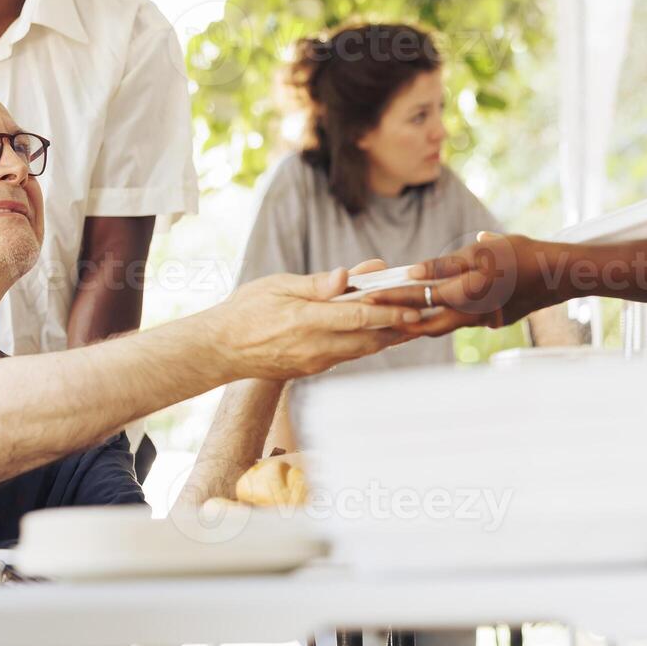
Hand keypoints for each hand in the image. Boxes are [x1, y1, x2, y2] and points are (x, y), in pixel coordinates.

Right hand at [218, 262, 421, 379]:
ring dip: (388, 339)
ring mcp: (314, 361)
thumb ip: (317, 283)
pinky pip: (346, 356)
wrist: (220, 349)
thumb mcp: (278, 285)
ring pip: (361, 351)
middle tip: (425, 317)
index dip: (388, 312)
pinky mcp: (311, 369)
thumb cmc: (246, 310)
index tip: (413, 307)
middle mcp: (314, 346)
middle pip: (368, 340)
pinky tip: (379, 334)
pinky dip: (366, 344)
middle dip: (400, 329)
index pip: (357, 317)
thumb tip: (347, 276)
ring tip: (412, 326)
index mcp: (305, 320)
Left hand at [369, 234, 563, 335]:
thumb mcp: (485, 250)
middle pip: (427, 323)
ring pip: (443, 325)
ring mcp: (484, 321)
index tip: (368, 296)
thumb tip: (418, 272)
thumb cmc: (524, 255)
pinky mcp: (494, 321)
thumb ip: (449, 263)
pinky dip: (444, 318)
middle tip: (376, 313)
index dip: (393, 296)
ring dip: (420, 322)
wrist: (560, 275)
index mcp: (467, 293)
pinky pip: (461, 322)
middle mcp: (472, 314)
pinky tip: (433, 314)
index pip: (420, 297)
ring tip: (396, 318)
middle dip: (400, 319)